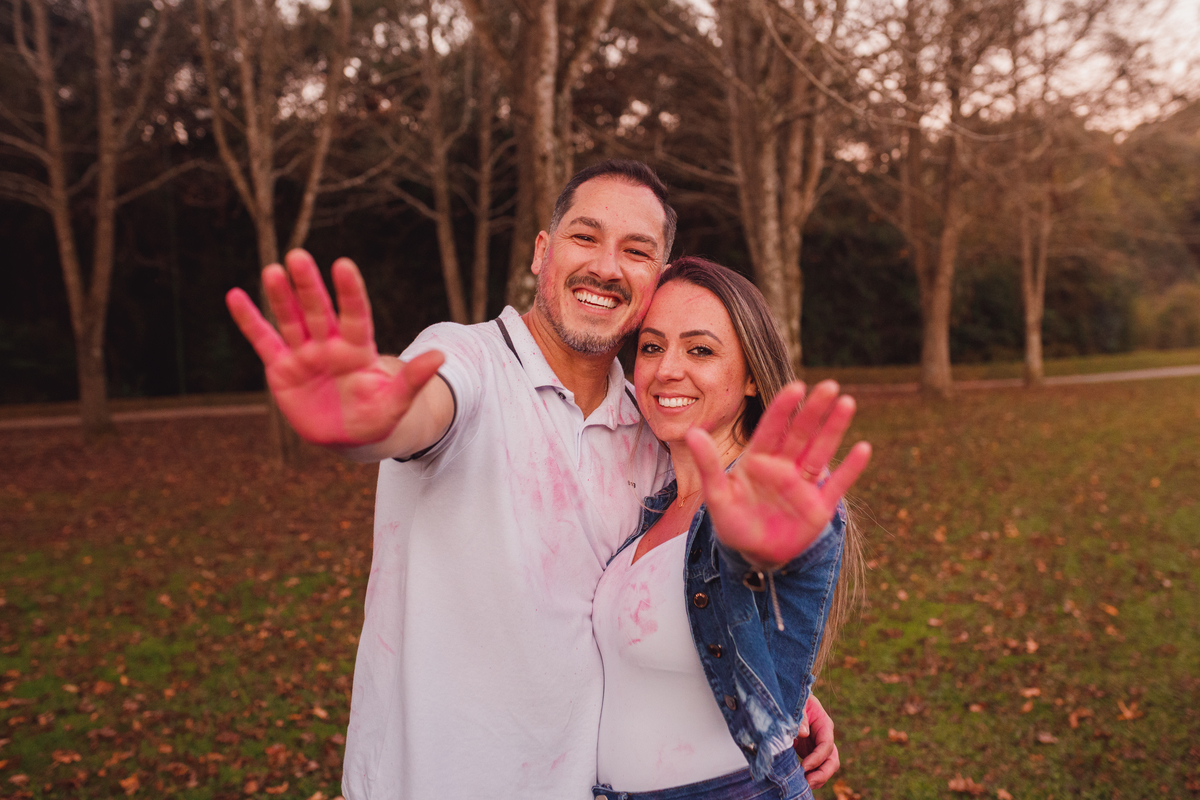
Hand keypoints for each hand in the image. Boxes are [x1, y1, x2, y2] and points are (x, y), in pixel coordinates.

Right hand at [226, 249, 443, 446]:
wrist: (352, 435)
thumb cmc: (378, 417)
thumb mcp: (396, 403)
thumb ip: (412, 381)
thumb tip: (440, 356)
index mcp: (358, 350)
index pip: (354, 316)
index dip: (349, 292)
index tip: (343, 265)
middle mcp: (330, 345)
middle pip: (318, 311)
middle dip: (308, 286)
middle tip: (298, 256)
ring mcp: (304, 354)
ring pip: (290, 320)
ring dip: (280, 297)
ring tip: (272, 270)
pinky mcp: (282, 368)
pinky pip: (263, 341)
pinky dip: (249, 320)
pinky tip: (234, 296)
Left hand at [687, 380, 870, 567]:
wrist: (752, 554)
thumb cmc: (733, 522)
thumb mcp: (717, 496)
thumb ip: (709, 465)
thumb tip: (692, 432)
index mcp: (758, 460)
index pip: (773, 428)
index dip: (784, 408)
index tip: (796, 386)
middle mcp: (784, 467)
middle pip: (801, 433)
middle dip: (814, 410)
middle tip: (830, 386)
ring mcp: (803, 486)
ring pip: (821, 451)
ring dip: (834, 429)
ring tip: (847, 403)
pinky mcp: (818, 507)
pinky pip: (837, 485)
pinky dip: (850, 469)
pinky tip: (863, 448)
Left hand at [794, 692, 839, 788]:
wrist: (788, 698)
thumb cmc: (793, 698)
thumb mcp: (797, 703)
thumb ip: (800, 717)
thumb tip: (804, 733)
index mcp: (823, 724)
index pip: (827, 744)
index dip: (817, 757)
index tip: (804, 766)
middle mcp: (824, 737)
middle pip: (832, 759)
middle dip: (823, 773)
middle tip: (808, 782)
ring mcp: (817, 746)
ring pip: (826, 767)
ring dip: (817, 778)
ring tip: (804, 785)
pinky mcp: (809, 752)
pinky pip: (814, 768)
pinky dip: (810, 776)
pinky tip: (800, 782)